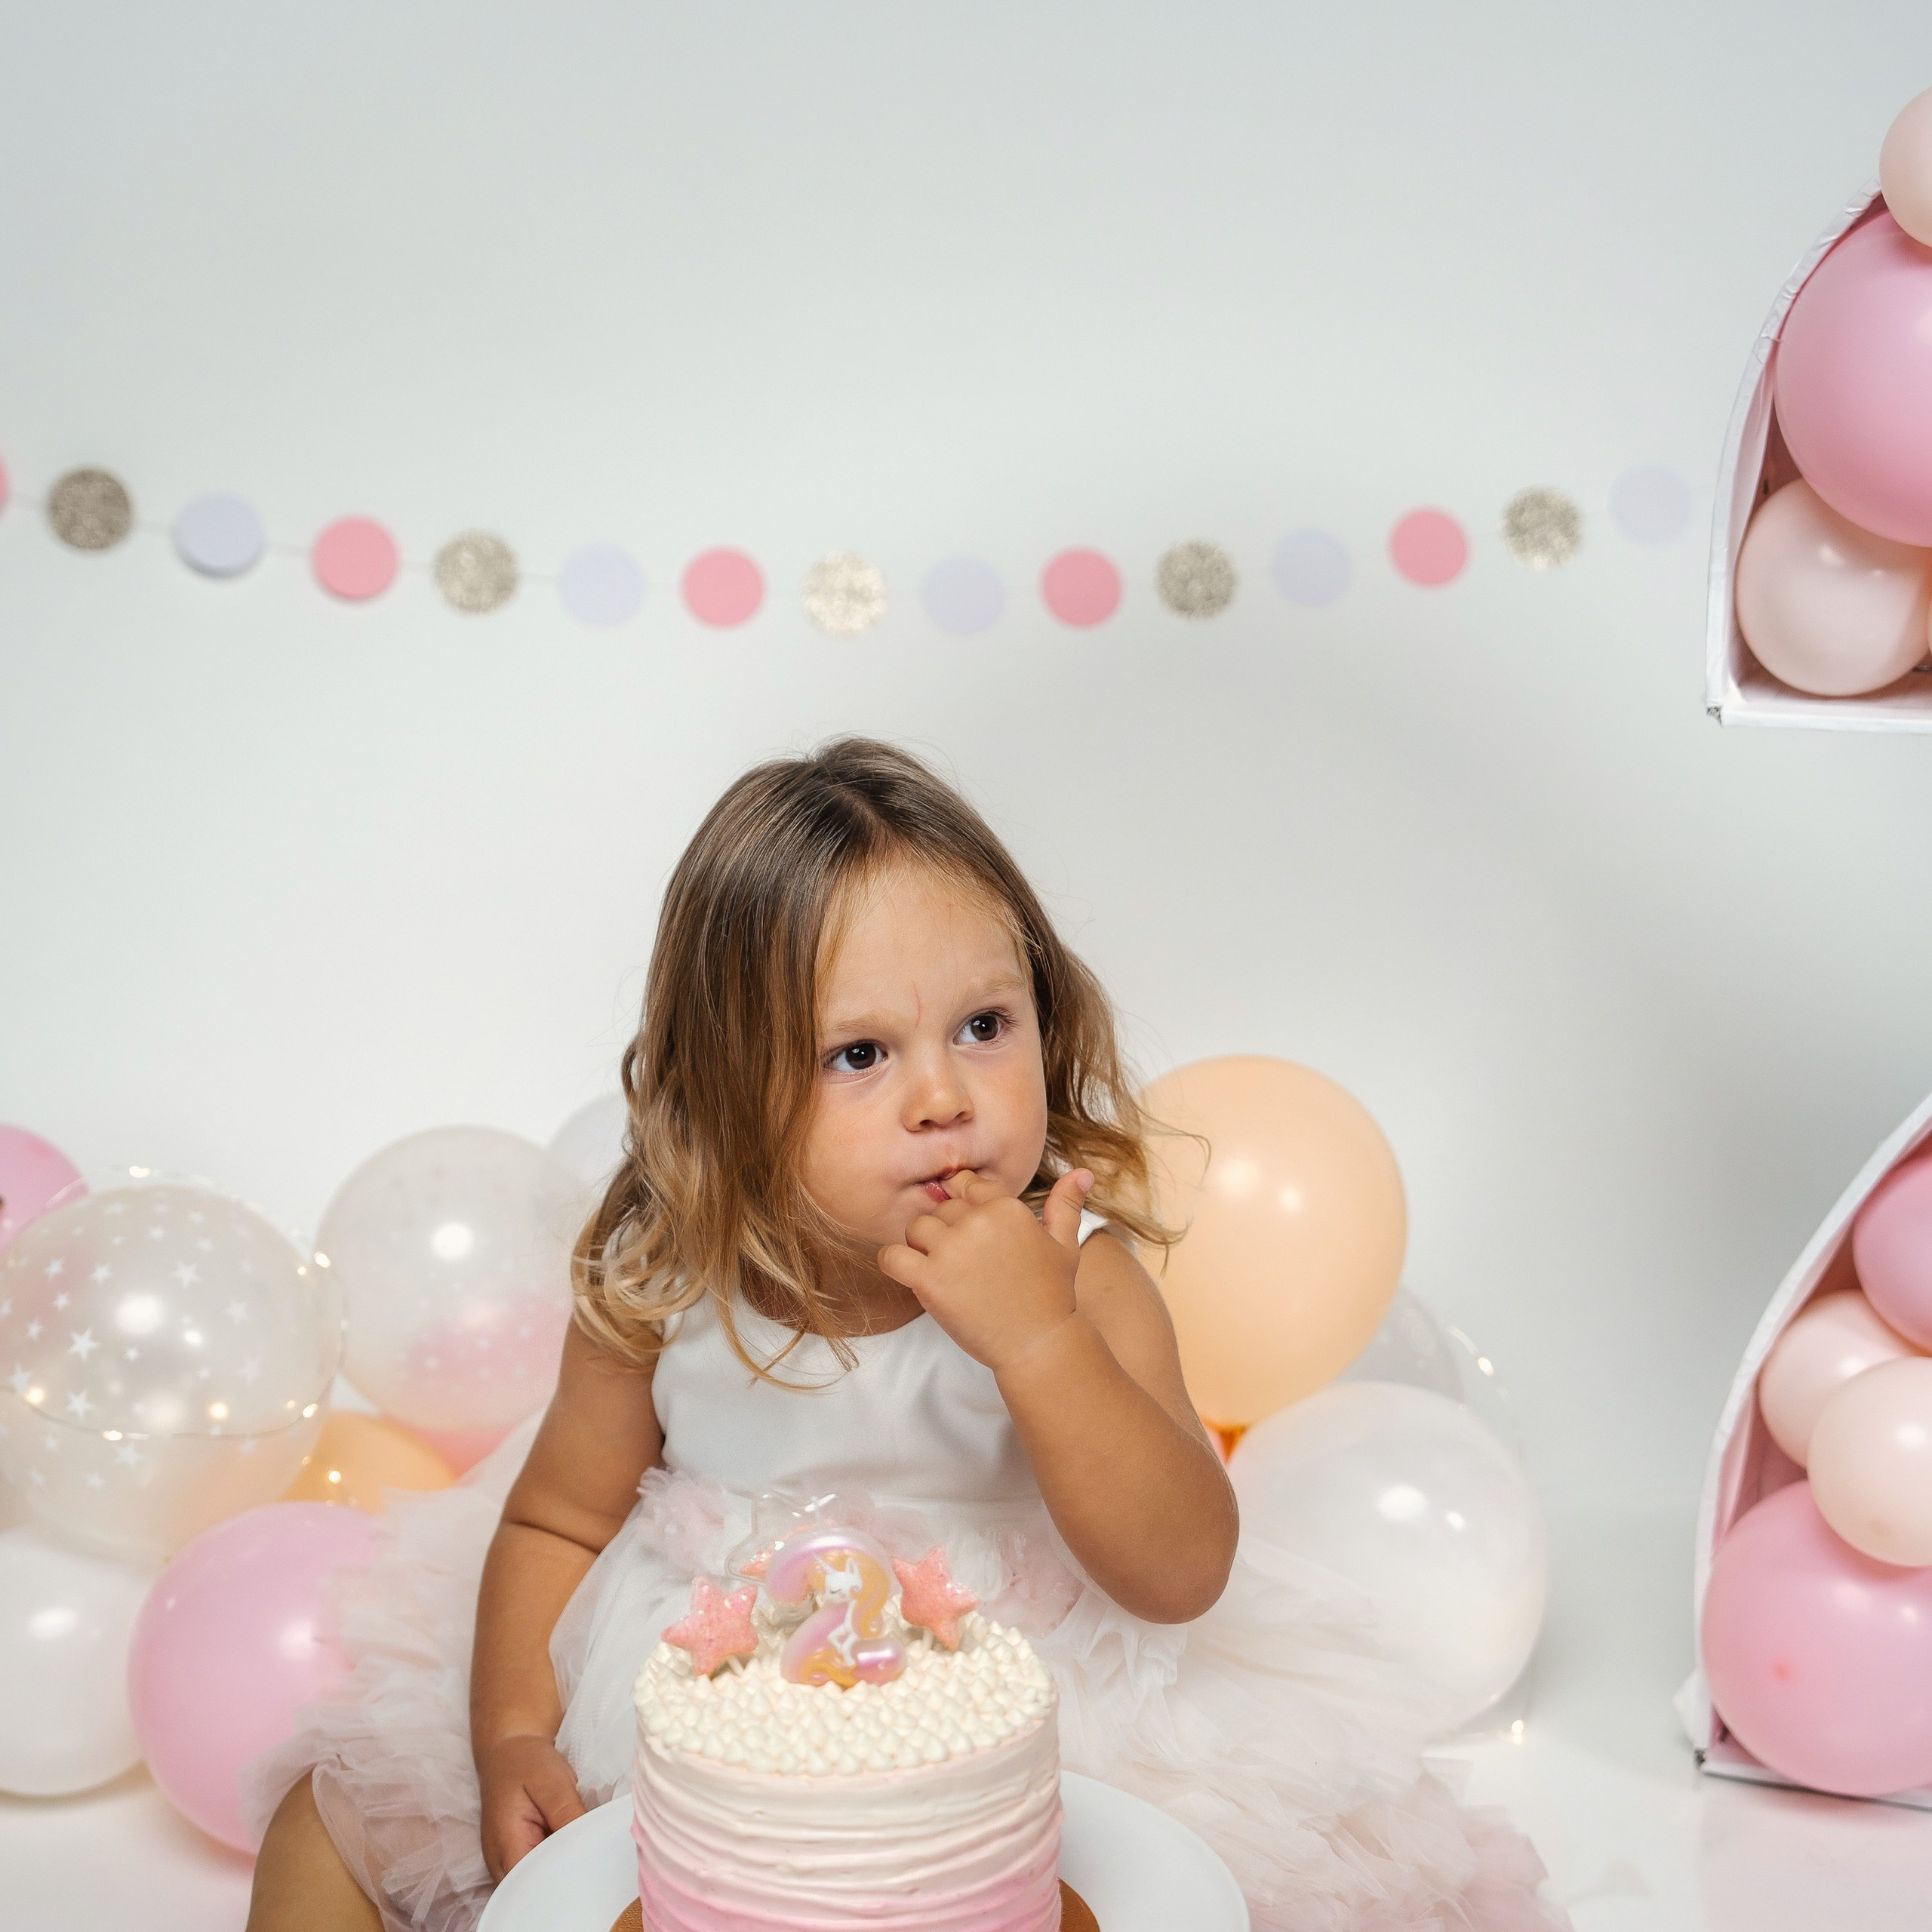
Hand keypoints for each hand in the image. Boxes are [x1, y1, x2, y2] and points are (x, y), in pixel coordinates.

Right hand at [477, 1731, 586, 1880]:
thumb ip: (568, 1816)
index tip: (589, 1870)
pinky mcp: (514, 1858)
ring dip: (559, 1872)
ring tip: (585, 1856)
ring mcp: (504, 1864)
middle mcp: (500, 1864)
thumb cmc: (528, 1763)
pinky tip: (572, 1850)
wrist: (509, 1750)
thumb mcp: (553, 1782)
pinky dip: (553, 1864)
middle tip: (593, 1863)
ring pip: (535, 1884)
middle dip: (563, 1881)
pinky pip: (534, 1872)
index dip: (562, 1883)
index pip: (533, 1886)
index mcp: (507, 1846)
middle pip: (533, 1891)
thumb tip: (589, 1845)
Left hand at [878, 1167, 1093, 1374]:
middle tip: (964, 1261)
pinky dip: (894, 1262)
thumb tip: (1083, 1172)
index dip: (963, 1205)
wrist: (1038, 1343)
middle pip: (941, 1208)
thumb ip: (1067, 1204)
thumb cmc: (1052, 1295)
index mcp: (1006, 1207)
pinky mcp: (930, 1279)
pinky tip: (911, 1274)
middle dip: (946, 1230)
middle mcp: (977, 1221)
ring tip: (943, 1269)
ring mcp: (952, 1249)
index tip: (969, 1228)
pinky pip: (892, 1257)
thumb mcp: (1065, 1244)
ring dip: (922, 1246)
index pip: (967, 1185)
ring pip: (916, 1228)